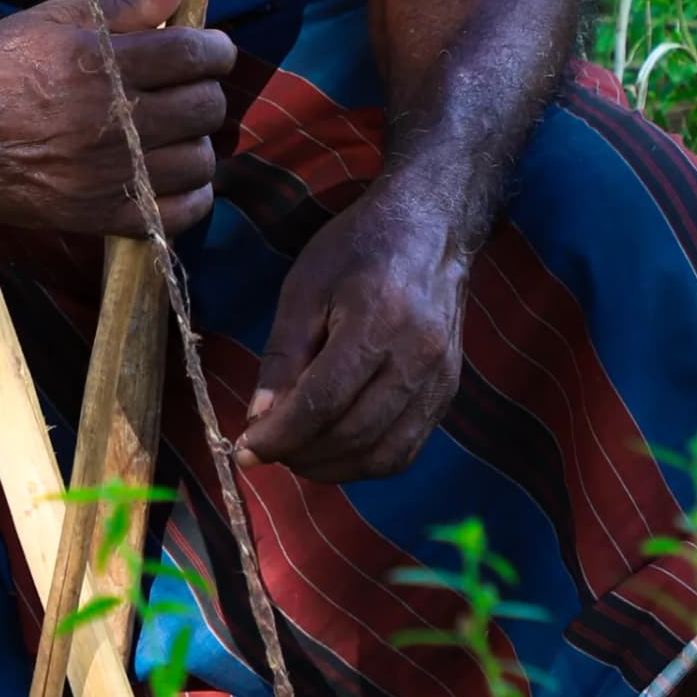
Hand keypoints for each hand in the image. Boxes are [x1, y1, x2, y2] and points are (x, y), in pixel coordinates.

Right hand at [0, 0, 229, 235]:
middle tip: (184, 85)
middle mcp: (109, 121)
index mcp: (100, 64)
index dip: (215, 48)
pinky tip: (168, 172)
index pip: (194, 54)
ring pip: (199, 161)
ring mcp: (105, 175)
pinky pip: (178, 213)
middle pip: (204, 107)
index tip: (209, 48)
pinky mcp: (97, 217)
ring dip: (196, 140)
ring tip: (172, 128)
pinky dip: (188, 194)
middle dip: (204, 89)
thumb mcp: (55, 18)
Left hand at [234, 186, 469, 482]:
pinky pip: (406, 448)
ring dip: (333, 468)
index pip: (324, 403)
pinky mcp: (449, 392)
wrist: (431, 228)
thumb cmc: (360, 247)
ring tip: (296, 455)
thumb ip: (283, 356)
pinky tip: (335, 451)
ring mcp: (440, 380)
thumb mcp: (305, 287)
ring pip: (383, 454)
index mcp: (378, 323)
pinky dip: (366, 462)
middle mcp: (417, 358)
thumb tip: (260, 418)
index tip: (246, 449)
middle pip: (353, 434)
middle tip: (265, 450)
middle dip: (301, 455)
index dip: (281, 436)